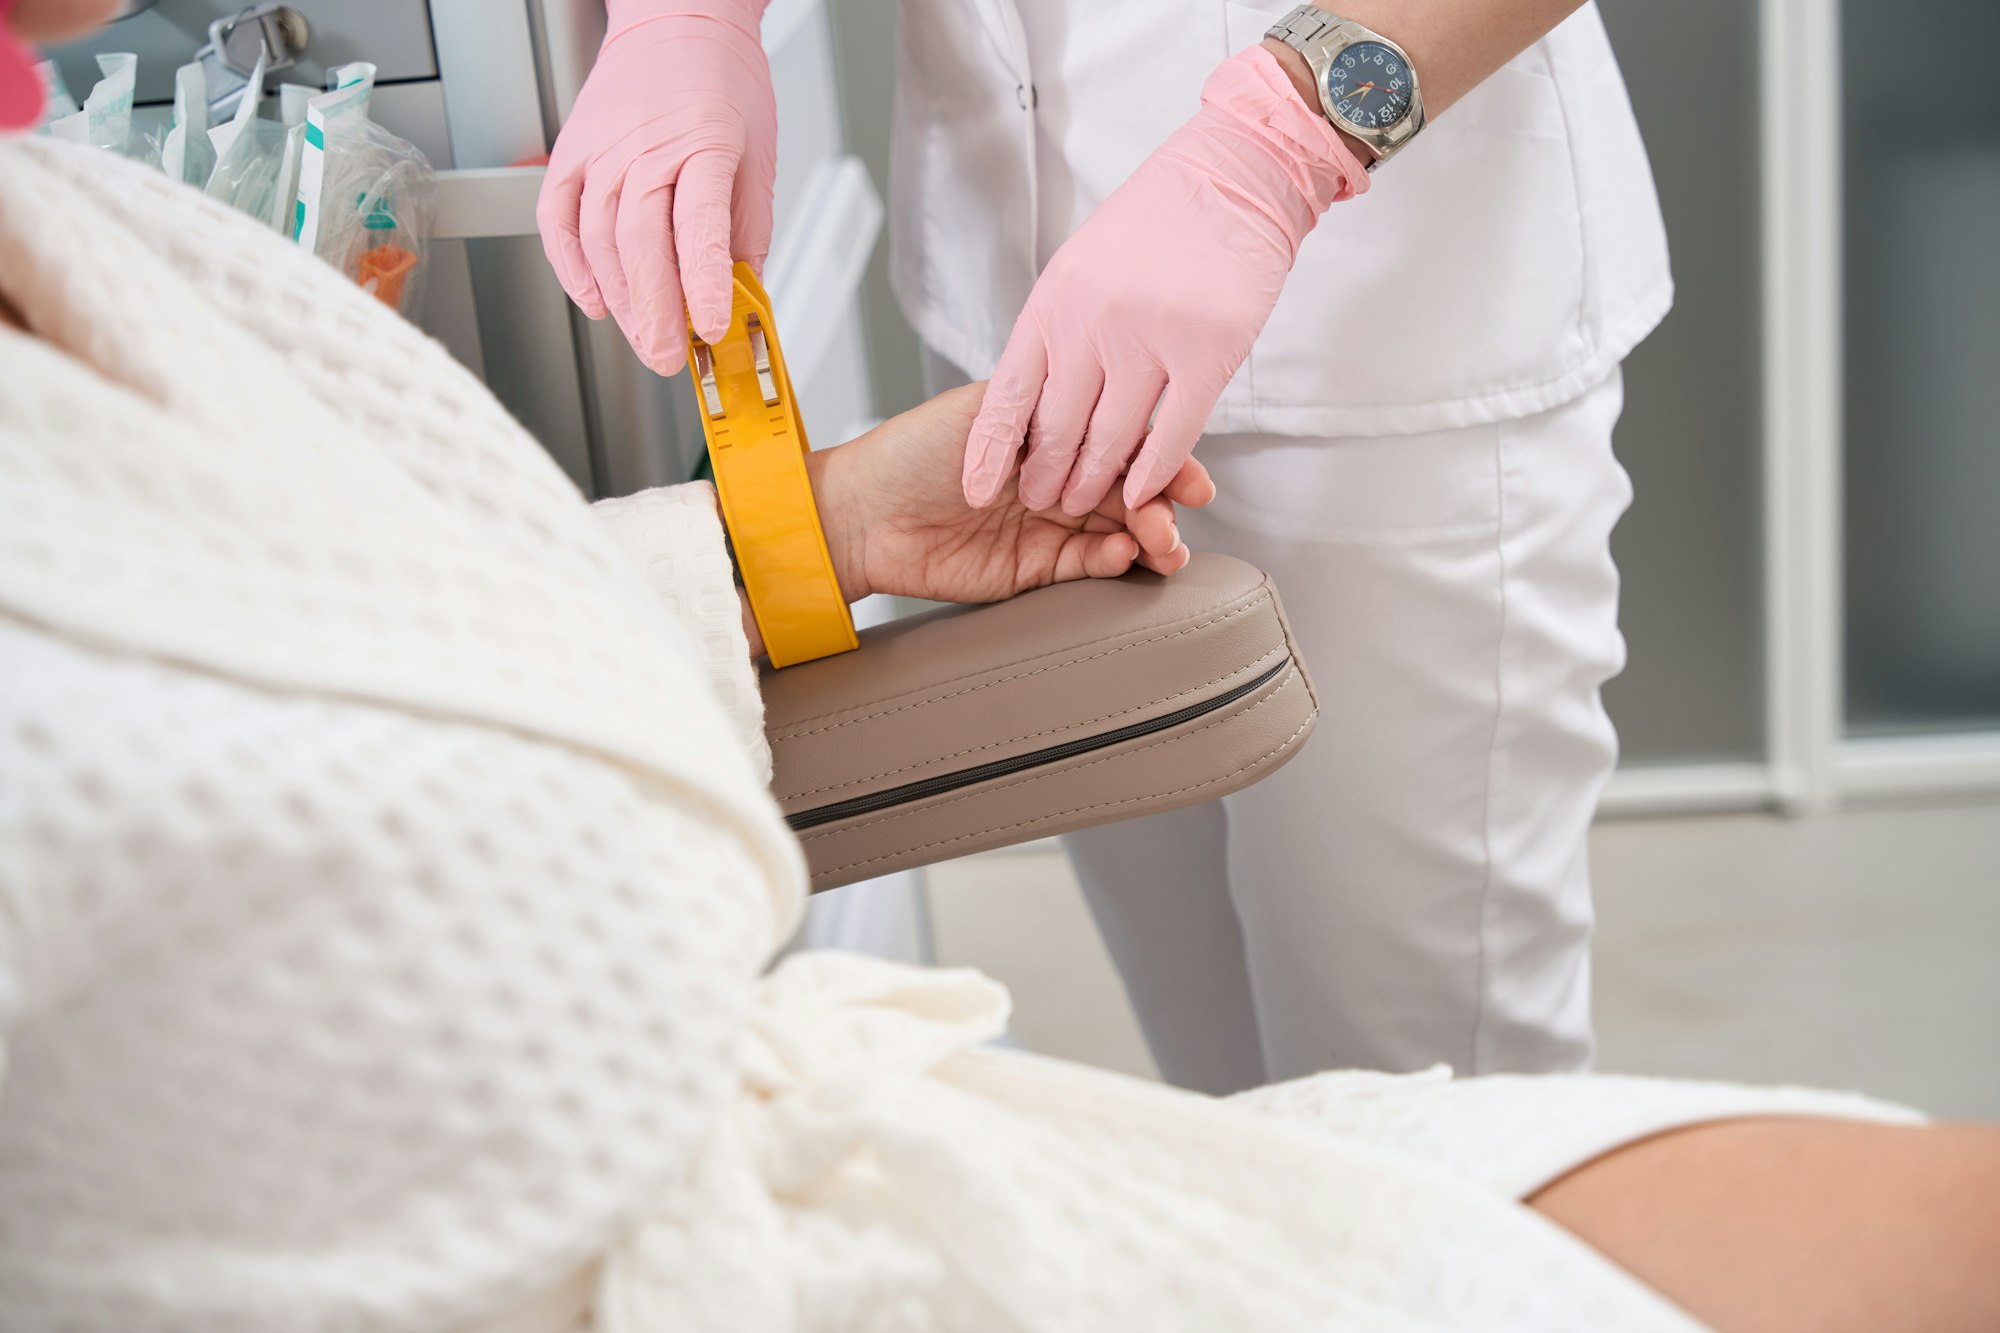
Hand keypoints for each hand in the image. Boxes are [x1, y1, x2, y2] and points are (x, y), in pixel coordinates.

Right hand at [536, 0, 775, 374]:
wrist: (675, 21)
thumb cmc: (721, 85)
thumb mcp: (756, 157)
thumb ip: (747, 233)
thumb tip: (742, 299)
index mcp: (703, 143)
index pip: (698, 226)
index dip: (702, 284)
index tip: (709, 329)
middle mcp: (643, 147)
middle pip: (640, 242)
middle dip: (655, 312)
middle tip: (670, 356)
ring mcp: (600, 151)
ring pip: (599, 241)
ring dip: (621, 302)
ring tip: (645, 339)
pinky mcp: (570, 156)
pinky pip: (558, 223)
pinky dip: (573, 270)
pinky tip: (596, 302)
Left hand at [812, 384, 1214, 606]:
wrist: (862, 512)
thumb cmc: (913, 450)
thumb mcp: (985, 411)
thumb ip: (1049, 413)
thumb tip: (1113, 418)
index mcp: (1053, 434)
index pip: (1121, 444)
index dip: (1160, 459)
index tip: (1188, 477)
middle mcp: (1058, 478)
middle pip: (1130, 493)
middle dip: (1162, 506)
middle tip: (1173, 519)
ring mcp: (1049, 525)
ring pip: (1120, 534)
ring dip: (1150, 541)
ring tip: (1164, 547)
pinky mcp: (1034, 569)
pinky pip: (1086, 567)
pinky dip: (1111, 562)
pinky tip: (1121, 555)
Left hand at [961, 46, 1366, 516]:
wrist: (1235, 173)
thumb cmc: (1160, 221)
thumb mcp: (1082, 266)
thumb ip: (1060, 327)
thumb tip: (1037, 393)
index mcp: (1055, 300)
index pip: (1008, 392)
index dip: (990, 448)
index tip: (975, 486)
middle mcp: (1093, 322)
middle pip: (1057, 426)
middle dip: (1044, 474)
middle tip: (1036, 499)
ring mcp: (1150, 338)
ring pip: (1112, 438)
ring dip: (1094, 481)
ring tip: (1080, 500)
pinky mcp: (1206, 352)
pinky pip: (1174, 432)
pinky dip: (1155, 470)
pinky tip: (1144, 492)